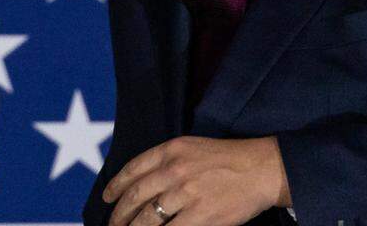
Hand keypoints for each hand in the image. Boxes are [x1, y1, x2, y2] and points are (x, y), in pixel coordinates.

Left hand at [102, 136, 290, 225]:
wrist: (259, 168)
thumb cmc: (227, 158)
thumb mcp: (191, 148)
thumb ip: (166, 161)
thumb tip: (143, 184)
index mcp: (170, 150)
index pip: (133, 169)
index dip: (116, 186)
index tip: (107, 197)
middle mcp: (173, 170)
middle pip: (135, 196)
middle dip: (119, 215)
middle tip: (113, 224)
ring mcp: (186, 193)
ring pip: (148, 218)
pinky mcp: (201, 215)